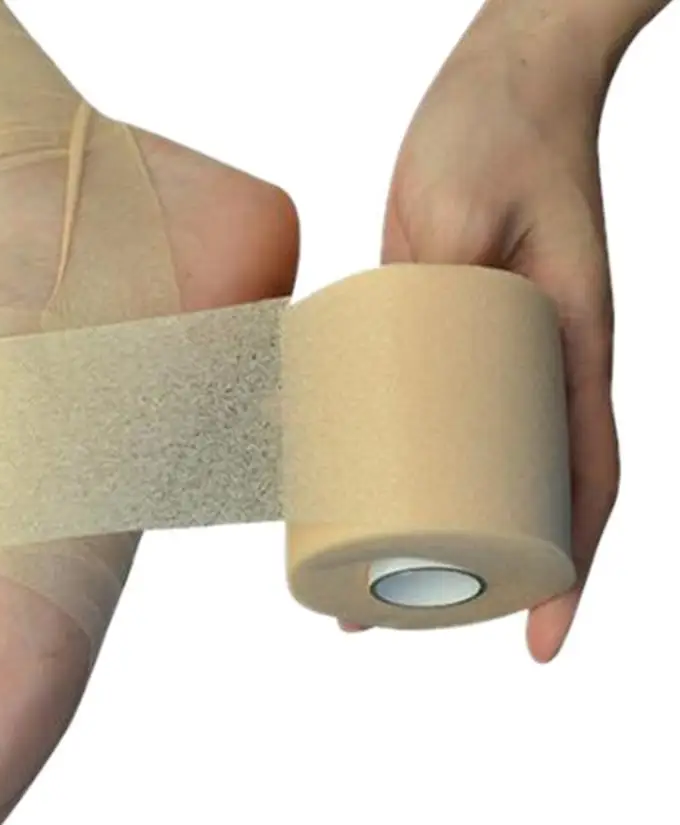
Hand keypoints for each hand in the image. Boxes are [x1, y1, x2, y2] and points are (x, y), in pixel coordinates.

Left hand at [343, 6, 621, 660]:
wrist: (501, 81)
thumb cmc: (502, 130)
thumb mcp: (463, 198)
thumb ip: (434, 262)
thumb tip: (382, 351)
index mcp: (574, 356)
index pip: (585, 487)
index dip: (572, 575)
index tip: (538, 645)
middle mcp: (536, 373)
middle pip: (515, 502)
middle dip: (464, 580)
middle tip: (384, 626)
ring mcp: (488, 361)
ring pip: (464, 473)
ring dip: (415, 537)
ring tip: (348, 589)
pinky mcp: (440, 338)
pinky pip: (422, 421)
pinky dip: (388, 468)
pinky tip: (338, 493)